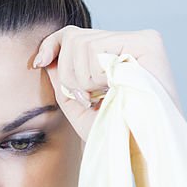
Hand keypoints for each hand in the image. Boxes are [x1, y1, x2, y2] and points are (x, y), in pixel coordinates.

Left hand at [33, 27, 182, 142]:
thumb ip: (62, 81)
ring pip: (81, 44)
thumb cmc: (114, 133)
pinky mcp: (147, 43)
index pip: (74, 34)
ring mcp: (141, 40)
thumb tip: (46, 56)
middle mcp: (129, 42)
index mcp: (115, 55)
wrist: (140, 152)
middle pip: (74, 37)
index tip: (39, 63)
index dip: (52, 44)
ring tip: (104, 97)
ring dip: (83, 79)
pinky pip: (97, 49)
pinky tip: (112, 88)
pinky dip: (95, 75)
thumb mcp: (79, 107)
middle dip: (69, 74)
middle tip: (88, 99)